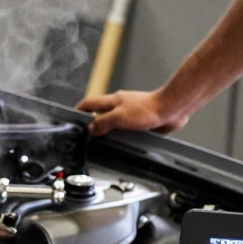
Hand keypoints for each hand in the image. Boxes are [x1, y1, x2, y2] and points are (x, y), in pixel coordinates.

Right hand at [75, 89, 189, 135]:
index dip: (78, 111)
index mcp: (112, 101)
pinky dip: (122, 134)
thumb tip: (91, 129)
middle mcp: (120, 105)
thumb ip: (103, 122)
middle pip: (100, 112)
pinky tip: (123, 142)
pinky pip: (126, 128)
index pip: (88, 104)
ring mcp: (130, 113)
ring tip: (103, 141)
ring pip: (113, 121)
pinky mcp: (140, 121)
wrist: (170, 109)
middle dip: (92, 123)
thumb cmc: (148, 109)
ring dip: (108, 130)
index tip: (72, 119)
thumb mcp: (119, 117)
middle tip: (86, 134)